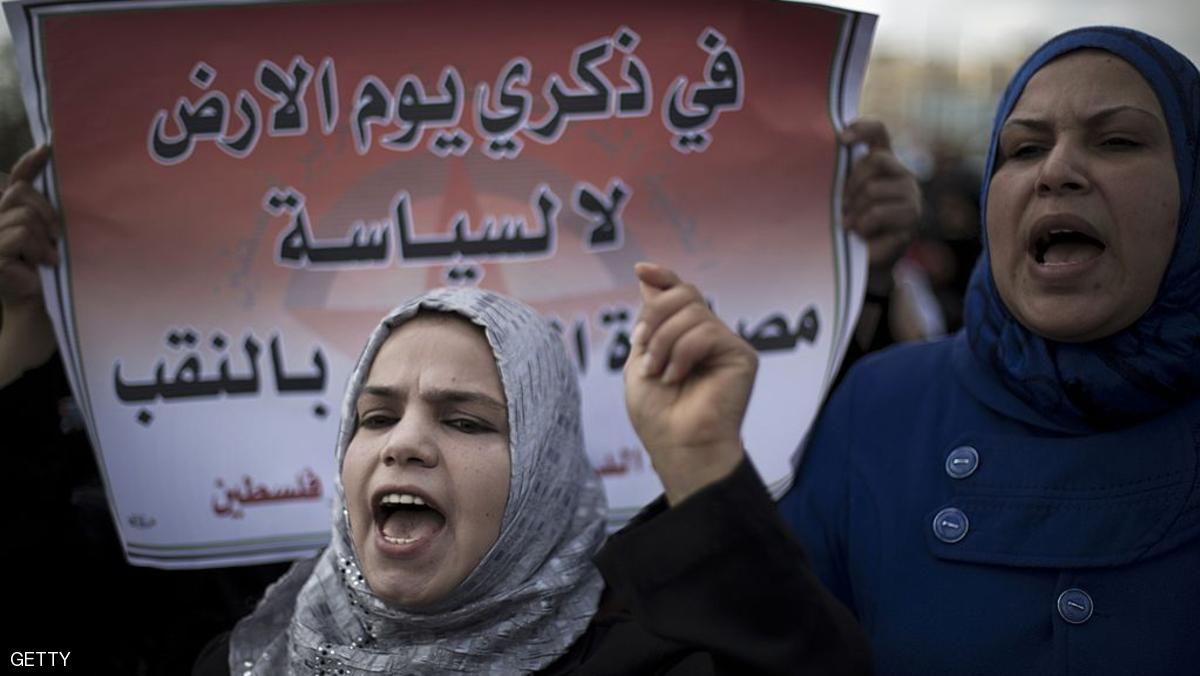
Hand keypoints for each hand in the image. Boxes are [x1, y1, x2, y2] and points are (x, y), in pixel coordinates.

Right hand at [0, 145, 57, 308]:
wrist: (33, 298)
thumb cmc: (42, 265)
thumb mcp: (47, 232)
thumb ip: (45, 209)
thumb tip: (56, 175)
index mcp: (6, 209)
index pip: (16, 179)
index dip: (29, 162)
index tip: (47, 148)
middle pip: (20, 191)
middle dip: (45, 211)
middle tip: (56, 236)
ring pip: (24, 216)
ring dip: (43, 239)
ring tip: (46, 257)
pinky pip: (22, 234)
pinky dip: (38, 249)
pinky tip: (42, 263)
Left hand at [623, 262, 757, 504]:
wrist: (677, 445)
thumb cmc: (657, 414)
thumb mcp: (641, 359)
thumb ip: (649, 322)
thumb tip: (648, 279)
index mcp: (683, 336)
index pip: (679, 294)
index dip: (663, 276)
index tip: (641, 269)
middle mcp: (707, 336)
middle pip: (684, 294)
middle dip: (654, 316)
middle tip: (642, 348)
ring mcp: (725, 344)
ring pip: (692, 313)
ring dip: (663, 341)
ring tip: (658, 372)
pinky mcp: (741, 355)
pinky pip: (706, 332)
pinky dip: (682, 353)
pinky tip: (676, 377)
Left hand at [841, 119, 920, 293]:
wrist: (866, 263)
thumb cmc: (850, 226)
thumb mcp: (843, 197)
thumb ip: (841, 176)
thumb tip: (823, 157)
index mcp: (885, 163)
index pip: (879, 131)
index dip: (862, 128)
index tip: (841, 138)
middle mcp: (903, 174)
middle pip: (875, 160)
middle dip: (852, 184)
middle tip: (843, 206)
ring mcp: (911, 196)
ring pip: (873, 189)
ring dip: (854, 210)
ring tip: (849, 225)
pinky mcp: (912, 217)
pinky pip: (877, 214)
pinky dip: (862, 225)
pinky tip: (861, 234)